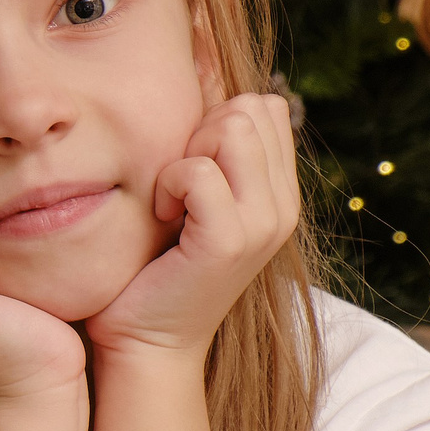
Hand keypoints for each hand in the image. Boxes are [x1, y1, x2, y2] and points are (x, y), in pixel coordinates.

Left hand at [85, 93, 299, 361]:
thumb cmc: (154, 268)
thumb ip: (210, 154)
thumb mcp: (192, 201)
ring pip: (232, 127)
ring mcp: (264, 224)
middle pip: (252, 108)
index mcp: (280, 193)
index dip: (216, 120)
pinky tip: (162, 216)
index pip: (266, 107)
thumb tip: (205, 88)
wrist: (146, 342)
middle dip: (200, 130)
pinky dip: (167, 184)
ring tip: (171, 200)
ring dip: (184, 155)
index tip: (188, 168)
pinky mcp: (231, 240)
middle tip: (176, 184)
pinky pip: (197, 170)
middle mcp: (283, 206)